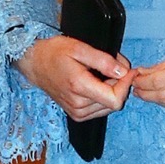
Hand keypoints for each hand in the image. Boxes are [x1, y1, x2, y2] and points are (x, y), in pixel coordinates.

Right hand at [15, 35, 133, 121]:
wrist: (36, 64)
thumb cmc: (55, 53)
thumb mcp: (79, 48)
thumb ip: (103, 61)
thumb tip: (123, 72)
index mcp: (79, 87)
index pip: (115, 99)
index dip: (126, 85)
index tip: (128, 71)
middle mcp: (78, 105)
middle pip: (114, 102)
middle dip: (119, 84)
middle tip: (114, 66)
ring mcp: (77, 113)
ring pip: (109, 107)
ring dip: (112, 91)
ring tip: (104, 74)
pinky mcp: (77, 115)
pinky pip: (100, 110)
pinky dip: (104, 97)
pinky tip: (97, 84)